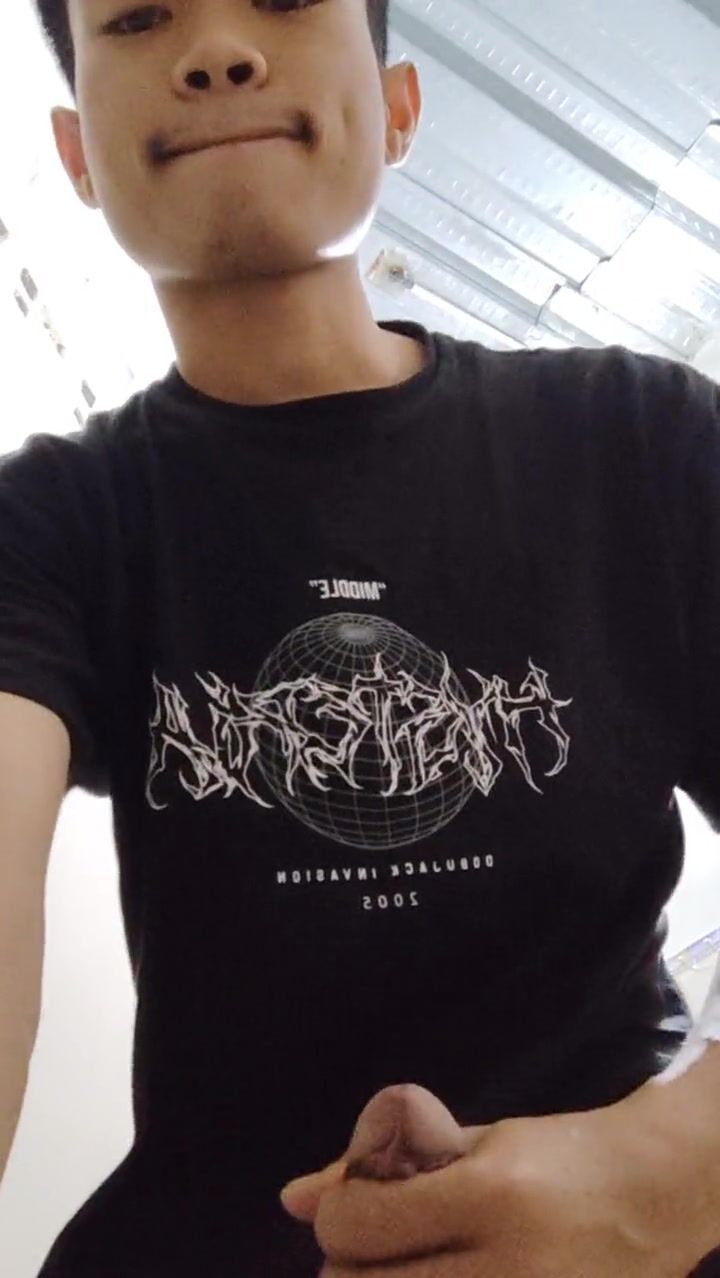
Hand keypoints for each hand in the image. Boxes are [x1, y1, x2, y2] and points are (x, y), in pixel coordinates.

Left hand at [279, 1082, 698, 1276]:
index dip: (340, 1214)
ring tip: (406, 1264)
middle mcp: (506, 1263)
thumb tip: (291, 1198)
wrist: (652, 1195)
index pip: (361, 1225)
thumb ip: (383, 1166)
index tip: (358, 1203)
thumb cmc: (556, 1156)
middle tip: (375, 1246)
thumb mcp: (471, 1143)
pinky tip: (435, 1275)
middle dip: (350, 1266)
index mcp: (487, 1194)